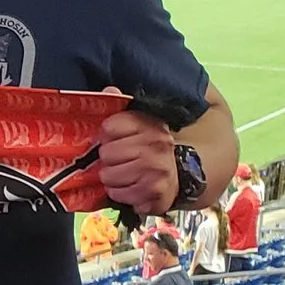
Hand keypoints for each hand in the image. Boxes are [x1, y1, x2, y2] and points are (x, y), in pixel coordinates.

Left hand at [96, 93, 180, 215]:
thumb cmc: (149, 149)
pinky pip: (118, 194)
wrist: (178, 175)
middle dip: (108, 160)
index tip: (112, 139)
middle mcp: (156, 144)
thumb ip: (120, 107)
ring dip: (112, 179)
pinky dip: (120, 194)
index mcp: (150, 124)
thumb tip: (109, 90)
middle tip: (119, 161)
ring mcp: (157, 169)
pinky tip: (131, 188)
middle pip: (106, 153)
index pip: (109, 127)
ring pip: (109, 175)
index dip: (106, 136)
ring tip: (124, 175)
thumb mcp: (138, 125)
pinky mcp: (156, 192)